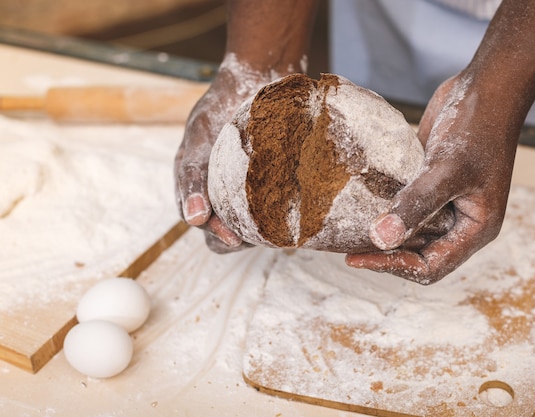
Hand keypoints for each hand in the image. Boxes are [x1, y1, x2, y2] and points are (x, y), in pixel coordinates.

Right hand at [174, 58, 274, 252]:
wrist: (259, 75)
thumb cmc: (223, 104)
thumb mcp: (200, 135)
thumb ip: (193, 175)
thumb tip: (194, 220)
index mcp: (198, 185)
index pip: (204, 224)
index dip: (218, 234)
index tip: (236, 238)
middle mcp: (223, 191)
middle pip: (229, 232)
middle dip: (243, 237)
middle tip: (263, 234)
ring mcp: (250, 189)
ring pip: (256, 227)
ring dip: (266, 230)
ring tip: (282, 223)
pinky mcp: (275, 184)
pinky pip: (279, 209)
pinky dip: (286, 213)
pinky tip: (299, 208)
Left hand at [346, 73, 519, 283]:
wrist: (486, 88)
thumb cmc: (479, 127)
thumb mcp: (448, 168)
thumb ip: (416, 204)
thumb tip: (380, 239)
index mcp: (475, 229)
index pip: (431, 266)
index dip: (394, 266)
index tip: (357, 257)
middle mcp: (460, 222)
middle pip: (418, 253)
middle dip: (384, 252)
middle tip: (346, 244)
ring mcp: (445, 203)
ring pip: (410, 231)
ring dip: (383, 231)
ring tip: (348, 229)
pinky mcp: (429, 184)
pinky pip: (405, 206)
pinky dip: (385, 208)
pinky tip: (358, 203)